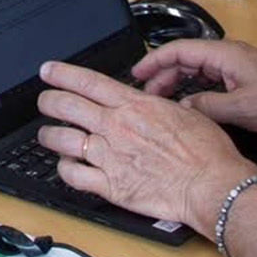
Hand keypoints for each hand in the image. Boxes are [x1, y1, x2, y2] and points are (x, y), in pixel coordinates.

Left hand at [35, 61, 254, 231]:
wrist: (213, 186)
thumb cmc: (207, 152)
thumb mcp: (181, 112)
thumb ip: (153, 107)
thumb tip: (143, 103)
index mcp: (134, 106)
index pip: (87, 82)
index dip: (61, 74)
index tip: (47, 71)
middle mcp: (117, 128)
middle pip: (66, 106)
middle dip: (48, 101)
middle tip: (43, 101)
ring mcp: (111, 157)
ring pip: (62, 139)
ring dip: (49, 135)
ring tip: (48, 134)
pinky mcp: (112, 186)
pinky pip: (74, 175)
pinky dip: (64, 169)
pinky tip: (66, 166)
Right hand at [132, 39, 256, 135]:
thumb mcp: (242, 108)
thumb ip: (207, 106)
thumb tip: (183, 108)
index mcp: (223, 54)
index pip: (178, 51)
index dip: (153, 61)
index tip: (136, 73)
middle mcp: (225, 54)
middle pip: (183, 59)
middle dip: (161, 75)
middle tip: (145, 94)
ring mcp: (232, 64)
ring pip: (194, 68)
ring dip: (175, 82)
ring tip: (160, 99)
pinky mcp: (238, 75)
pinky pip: (206, 76)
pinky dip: (190, 86)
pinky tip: (185, 101)